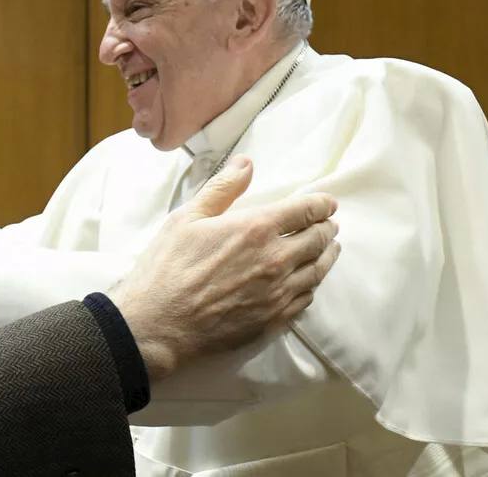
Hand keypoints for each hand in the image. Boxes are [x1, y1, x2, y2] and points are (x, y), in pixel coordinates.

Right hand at [109, 155, 339, 380]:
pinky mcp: (273, 320)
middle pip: (318, 240)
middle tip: (329, 225)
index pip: (305, 211)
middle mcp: (275, 260)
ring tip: (329, 249)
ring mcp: (277, 293)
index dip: (321, 204)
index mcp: (256, 229)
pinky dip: (312, 284)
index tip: (327, 203)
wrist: (158, 324)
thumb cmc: (167, 268)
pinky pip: (305, 299)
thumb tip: (246, 164)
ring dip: (327, 256)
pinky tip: (308, 281)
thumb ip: (222, 188)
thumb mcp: (186, 218)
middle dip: (327, 228)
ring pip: (318, 271)